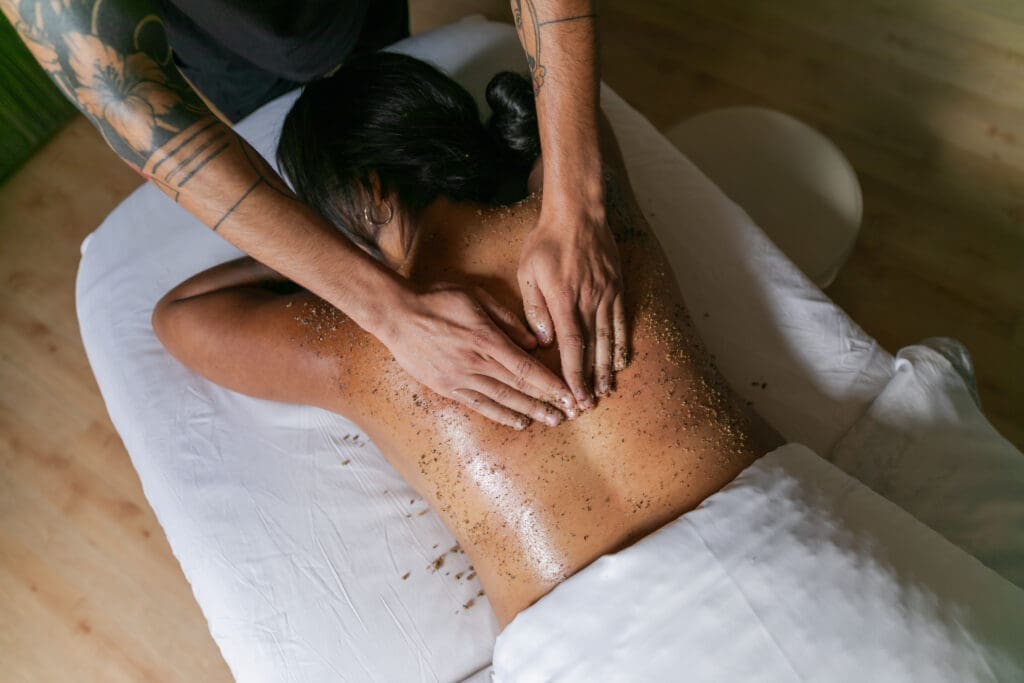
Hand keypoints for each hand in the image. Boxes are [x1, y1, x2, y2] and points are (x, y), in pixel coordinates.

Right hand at [381, 281, 577, 428]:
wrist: (396, 314)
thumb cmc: (437, 299)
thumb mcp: (476, 296)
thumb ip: (507, 319)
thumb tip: (533, 343)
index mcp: (485, 339)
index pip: (526, 368)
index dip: (550, 383)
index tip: (569, 392)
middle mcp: (475, 363)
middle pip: (519, 388)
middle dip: (547, 401)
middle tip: (571, 413)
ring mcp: (460, 378)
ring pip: (502, 400)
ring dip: (529, 412)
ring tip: (551, 421)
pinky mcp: (447, 387)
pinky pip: (479, 405)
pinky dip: (501, 415)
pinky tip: (518, 422)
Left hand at [518, 200, 627, 407]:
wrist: (578, 213)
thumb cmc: (547, 242)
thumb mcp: (529, 272)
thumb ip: (535, 308)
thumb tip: (544, 340)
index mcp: (564, 299)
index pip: (572, 345)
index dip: (574, 374)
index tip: (575, 396)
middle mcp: (590, 301)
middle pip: (593, 349)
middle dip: (591, 380)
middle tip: (589, 405)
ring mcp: (607, 295)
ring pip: (609, 340)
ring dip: (608, 369)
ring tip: (606, 391)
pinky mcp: (617, 289)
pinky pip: (622, 322)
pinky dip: (622, 345)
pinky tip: (621, 362)